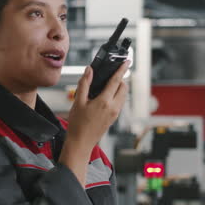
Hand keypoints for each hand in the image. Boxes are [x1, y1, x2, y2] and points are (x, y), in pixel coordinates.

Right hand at [58, 61, 128, 186]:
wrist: (81, 142)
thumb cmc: (77, 124)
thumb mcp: (78, 102)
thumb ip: (84, 84)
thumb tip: (89, 70)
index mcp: (104, 101)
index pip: (116, 81)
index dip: (122, 69)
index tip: (127, 62)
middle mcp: (113, 107)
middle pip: (123, 87)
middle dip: (120, 79)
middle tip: (111, 74)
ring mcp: (115, 113)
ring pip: (123, 95)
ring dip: (119, 87)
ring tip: (107, 84)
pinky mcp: (114, 118)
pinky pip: (119, 103)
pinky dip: (116, 95)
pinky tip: (105, 96)